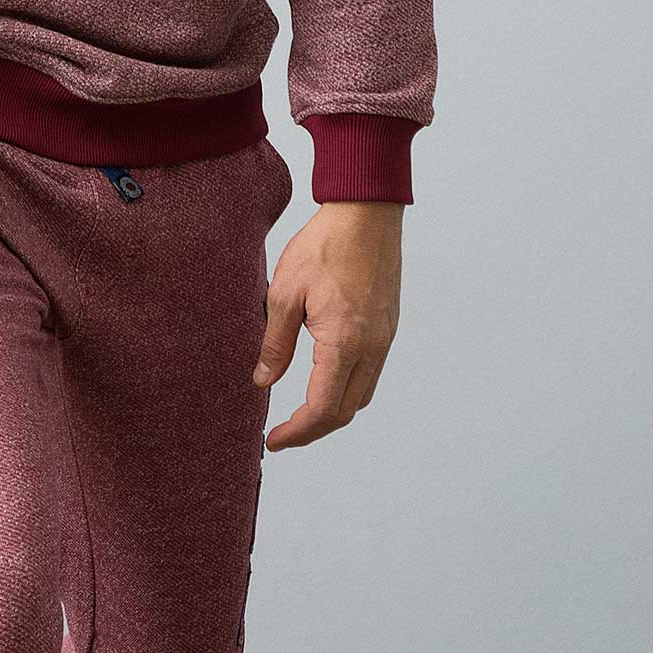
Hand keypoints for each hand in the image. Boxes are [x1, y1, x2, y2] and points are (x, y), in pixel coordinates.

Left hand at [254, 202, 402, 447]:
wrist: (366, 212)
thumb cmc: (324, 245)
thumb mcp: (284, 294)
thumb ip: (275, 343)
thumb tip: (264, 381)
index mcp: (344, 343)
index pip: (323, 409)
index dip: (297, 432)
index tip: (273, 440)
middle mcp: (372, 348)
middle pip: (346, 411)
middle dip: (313, 430)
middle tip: (282, 434)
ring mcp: (384, 338)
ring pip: (361, 395)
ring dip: (332, 412)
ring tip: (301, 414)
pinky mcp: (387, 327)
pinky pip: (370, 374)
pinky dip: (347, 390)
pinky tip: (324, 381)